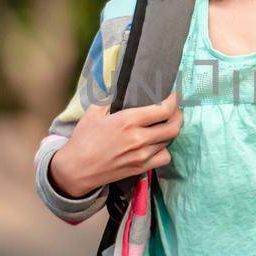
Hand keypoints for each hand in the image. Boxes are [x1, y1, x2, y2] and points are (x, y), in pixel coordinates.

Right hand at [49, 90, 183, 196]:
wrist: (76, 169)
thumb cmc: (84, 139)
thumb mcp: (94, 112)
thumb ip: (111, 98)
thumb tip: (122, 86)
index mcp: (128, 120)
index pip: (164, 110)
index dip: (174, 101)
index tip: (174, 95)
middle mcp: (139, 138)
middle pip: (173, 127)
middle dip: (179, 115)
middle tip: (176, 109)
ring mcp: (142, 155)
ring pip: (169, 141)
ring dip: (170, 131)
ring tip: (164, 124)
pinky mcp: (141, 168)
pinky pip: (164, 158)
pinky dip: (165, 150)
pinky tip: (157, 144)